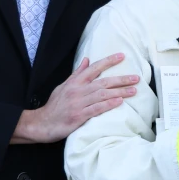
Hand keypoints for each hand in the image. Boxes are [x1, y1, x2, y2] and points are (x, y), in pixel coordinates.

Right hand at [12, 53, 135, 143]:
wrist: (42, 123)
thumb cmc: (55, 106)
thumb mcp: (63, 86)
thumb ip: (77, 74)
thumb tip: (87, 60)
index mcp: (74, 82)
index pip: (94, 68)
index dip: (108, 61)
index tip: (122, 56)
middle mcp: (77, 91)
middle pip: (103, 81)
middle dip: (121, 79)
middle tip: (136, 78)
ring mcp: (78, 103)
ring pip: (102, 94)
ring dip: (120, 92)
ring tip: (133, 90)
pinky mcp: (78, 116)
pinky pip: (96, 109)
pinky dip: (108, 104)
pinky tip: (119, 102)